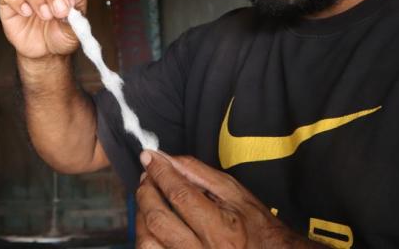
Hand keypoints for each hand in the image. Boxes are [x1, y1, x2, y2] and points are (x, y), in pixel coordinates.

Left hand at [136, 151, 321, 248]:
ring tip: (148, 200)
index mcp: (222, 230)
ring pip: (148, 243)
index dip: (160, 172)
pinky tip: (152, 223)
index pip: (180, 195)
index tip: (149, 157)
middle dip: (146, 192)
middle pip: (158, 219)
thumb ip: (199, 173)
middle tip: (147, 178)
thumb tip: (166, 158)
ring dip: (141, 217)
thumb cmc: (257, 228)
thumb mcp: (235, 194)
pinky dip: (146, 236)